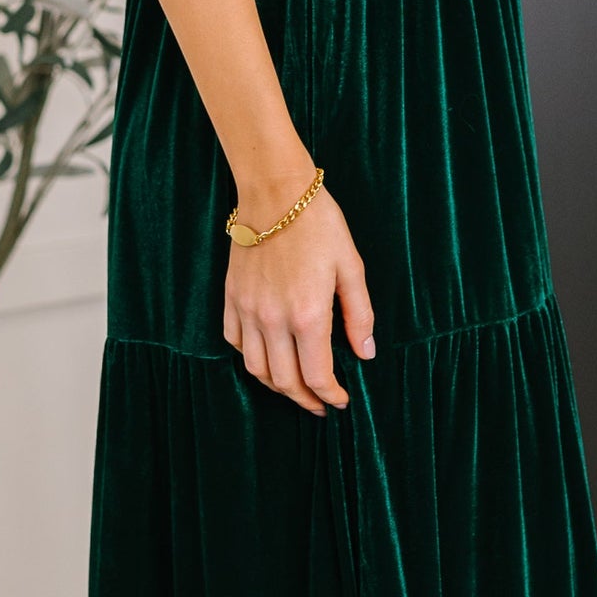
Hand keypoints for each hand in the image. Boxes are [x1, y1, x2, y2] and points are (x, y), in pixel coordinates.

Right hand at [223, 183, 374, 414]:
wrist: (275, 192)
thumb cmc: (319, 224)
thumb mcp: (351, 267)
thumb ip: (359, 315)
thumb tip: (364, 353)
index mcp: (307, 315)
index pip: (317, 376)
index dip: (330, 395)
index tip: (341, 401)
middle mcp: (273, 320)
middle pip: (285, 381)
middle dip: (305, 400)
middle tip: (320, 405)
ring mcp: (247, 310)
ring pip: (256, 368)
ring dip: (277, 386)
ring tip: (295, 388)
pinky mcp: (231, 297)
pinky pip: (235, 341)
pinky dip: (251, 358)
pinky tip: (267, 357)